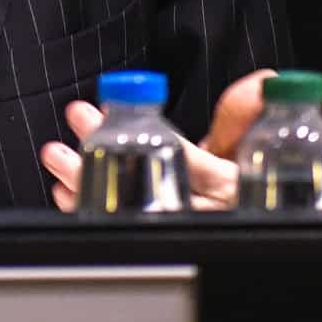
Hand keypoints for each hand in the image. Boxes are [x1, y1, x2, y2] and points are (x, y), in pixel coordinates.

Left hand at [39, 69, 275, 212]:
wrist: (262, 221)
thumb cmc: (247, 182)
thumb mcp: (254, 147)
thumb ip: (247, 114)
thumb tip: (265, 79)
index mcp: (229, 184)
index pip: (176, 158)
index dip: (131, 134)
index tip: (94, 111)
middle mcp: (204, 213)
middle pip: (145, 188)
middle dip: (100, 157)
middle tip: (70, 130)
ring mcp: (181, 231)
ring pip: (128, 212)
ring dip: (86, 184)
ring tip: (56, 157)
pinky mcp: (159, 242)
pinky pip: (121, 232)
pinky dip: (91, 212)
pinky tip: (66, 195)